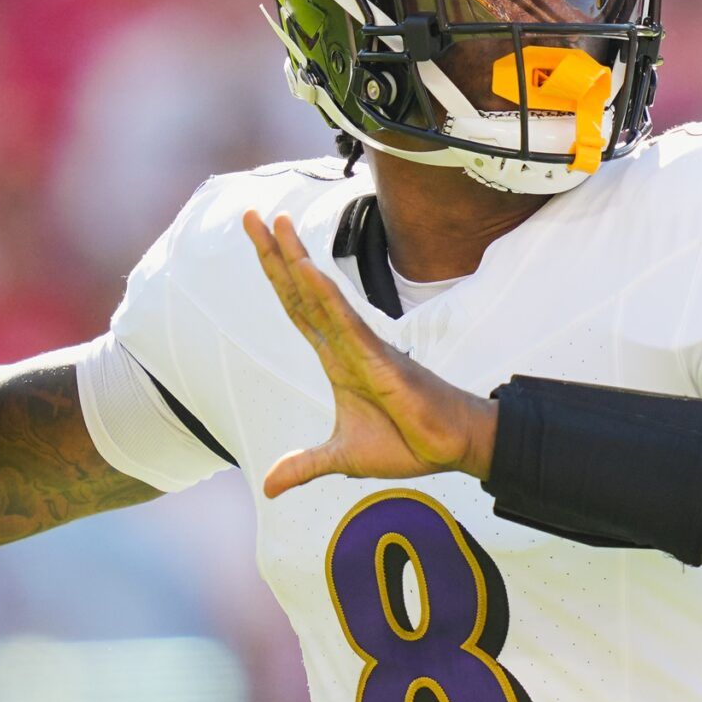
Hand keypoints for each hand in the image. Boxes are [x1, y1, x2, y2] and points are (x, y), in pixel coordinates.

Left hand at [244, 211, 497, 496]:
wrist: (451, 448)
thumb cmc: (408, 442)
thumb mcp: (342, 457)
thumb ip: (304, 464)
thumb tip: (268, 486)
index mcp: (336, 358)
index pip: (298, 307)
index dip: (277, 275)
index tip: (258, 240)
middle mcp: (345, 344)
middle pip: (302, 291)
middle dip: (274, 254)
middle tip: (250, 215)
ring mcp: (362, 347)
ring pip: (322, 297)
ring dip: (296, 261)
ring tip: (276, 225)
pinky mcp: (380, 361)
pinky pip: (347, 324)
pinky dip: (325, 298)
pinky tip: (307, 273)